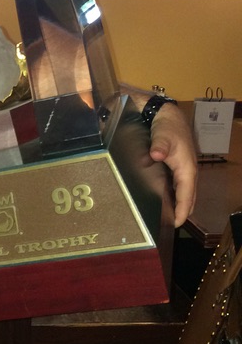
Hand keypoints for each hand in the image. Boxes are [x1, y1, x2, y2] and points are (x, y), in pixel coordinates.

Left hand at [148, 103, 197, 226]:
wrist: (168, 116)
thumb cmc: (168, 128)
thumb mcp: (163, 135)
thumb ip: (159, 146)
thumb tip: (156, 155)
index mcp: (187, 170)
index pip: (186, 196)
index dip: (181, 212)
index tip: (174, 225)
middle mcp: (188, 173)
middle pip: (187, 199)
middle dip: (180, 213)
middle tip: (165, 227)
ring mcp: (183, 172)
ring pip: (183, 194)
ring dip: (177, 207)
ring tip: (163, 220)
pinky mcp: (177, 169)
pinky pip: (178, 188)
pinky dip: (173, 198)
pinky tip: (161, 203)